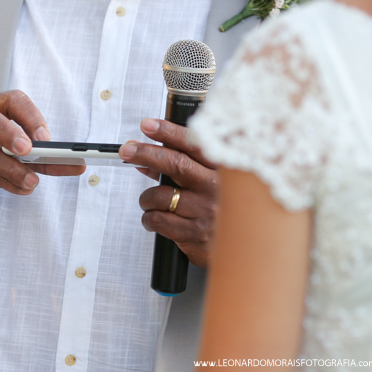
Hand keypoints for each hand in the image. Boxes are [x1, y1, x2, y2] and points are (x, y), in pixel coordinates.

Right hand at [0, 91, 84, 221]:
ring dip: (13, 168)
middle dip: (11, 134)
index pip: (13, 100)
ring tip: (32, 181)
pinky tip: (22, 189)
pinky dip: (5, 182)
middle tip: (29, 150)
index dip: (31, 117)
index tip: (47, 138)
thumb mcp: (12, 147)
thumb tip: (76, 164)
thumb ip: (40, 154)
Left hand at [125, 118, 218, 268]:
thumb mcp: (208, 184)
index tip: (148, 125)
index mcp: (221, 170)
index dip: (169, 132)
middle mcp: (215, 188)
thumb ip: (180, 170)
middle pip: (176, 164)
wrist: (243, 247)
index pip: (194, 144)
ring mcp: (205, 211)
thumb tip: (147, 161)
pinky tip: (154, 219)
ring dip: (146, 197)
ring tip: (149, 202)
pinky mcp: (194, 234)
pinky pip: (158, 220)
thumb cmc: (222, 210)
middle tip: (128, 149)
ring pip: (160, 195)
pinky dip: (149, 218)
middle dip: (147, 153)